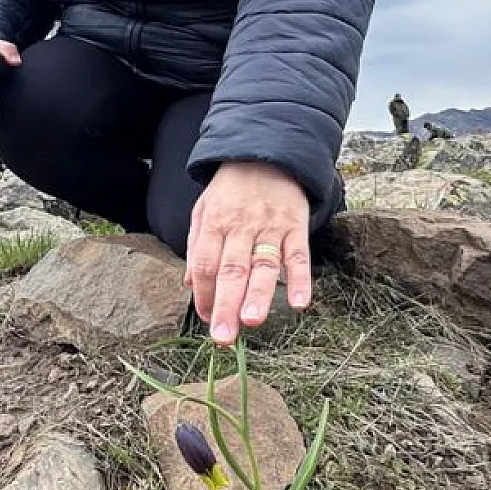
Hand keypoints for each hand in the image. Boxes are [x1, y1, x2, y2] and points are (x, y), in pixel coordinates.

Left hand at [185, 161, 312, 345]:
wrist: (267, 153)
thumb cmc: (232, 188)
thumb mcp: (204, 208)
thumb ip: (197, 245)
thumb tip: (190, 283)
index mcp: (215, 223)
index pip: (205, 264)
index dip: (203, 294)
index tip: (205, 320)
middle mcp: (241, 227)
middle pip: (231, 270)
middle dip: (226, 305)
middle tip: (223, 336)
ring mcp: (270, 228)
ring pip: (263, 265)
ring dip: (258, 295)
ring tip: (251, 321)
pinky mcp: (295, 227)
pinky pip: (298, 256)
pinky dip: (300, 280)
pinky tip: (299, 303)